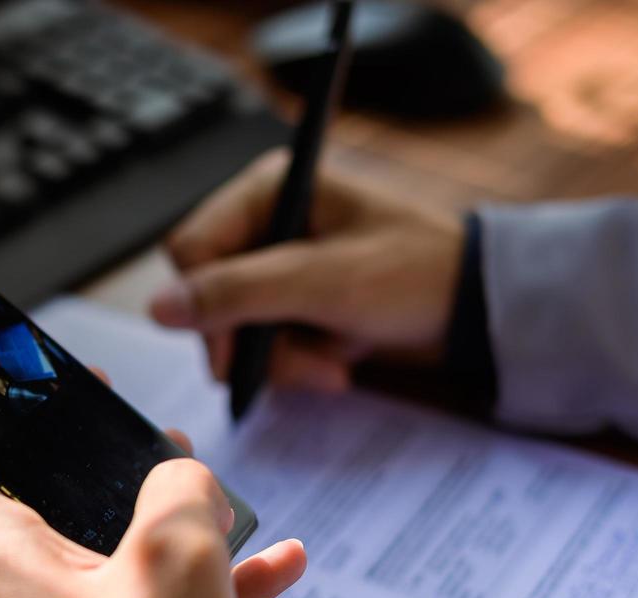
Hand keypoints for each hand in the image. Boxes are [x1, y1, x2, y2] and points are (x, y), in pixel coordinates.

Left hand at [0, 403, 305, 597]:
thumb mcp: (177, 562)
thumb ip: (181, 492)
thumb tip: (182, 481)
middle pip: (15, 495)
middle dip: (77, 455)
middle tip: (125, 425)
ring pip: (88, 554)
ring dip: (146, 522)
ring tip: (210, 496)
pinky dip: (182, 590)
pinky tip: (269, 572)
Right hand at [149, 148, 463, 390]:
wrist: (480, 311)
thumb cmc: (417, 275)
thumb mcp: (324, 283)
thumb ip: (238, 293)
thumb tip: (157, 309)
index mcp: (268, 189)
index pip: (190, 250)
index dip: (206, 304)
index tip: (236, 349)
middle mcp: (267, 221)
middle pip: (210, 296)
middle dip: (254, 343)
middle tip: (306, 368)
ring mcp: (281, 265)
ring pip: (235, 329)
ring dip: (281, 360)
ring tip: (333, 365)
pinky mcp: (297, 301)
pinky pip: (264, 343)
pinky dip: (297, 362)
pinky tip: (338, 361)